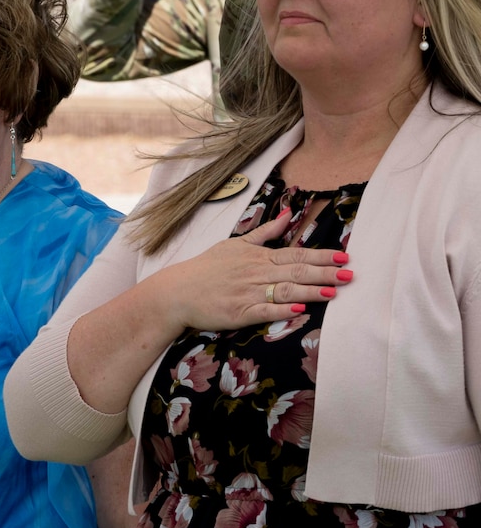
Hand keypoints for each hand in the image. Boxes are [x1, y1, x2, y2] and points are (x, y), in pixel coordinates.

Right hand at [149, 208, 347, 334]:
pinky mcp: (239, 313)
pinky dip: (282, 309)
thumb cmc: (207, 268)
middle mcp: (256, 273)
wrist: (177, 291)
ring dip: (311, 291)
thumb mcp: (234, 244)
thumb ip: (265, 233)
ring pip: (285, 290)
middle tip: (349, 276)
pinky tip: (299, 308)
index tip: (344, 257)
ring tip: (334, 292)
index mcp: (258, 257)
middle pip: (297, 272)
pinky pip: (264, 310)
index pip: (297, 255)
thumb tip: (287, 215)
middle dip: (325, 273)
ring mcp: (248, 293)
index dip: (322, 256)